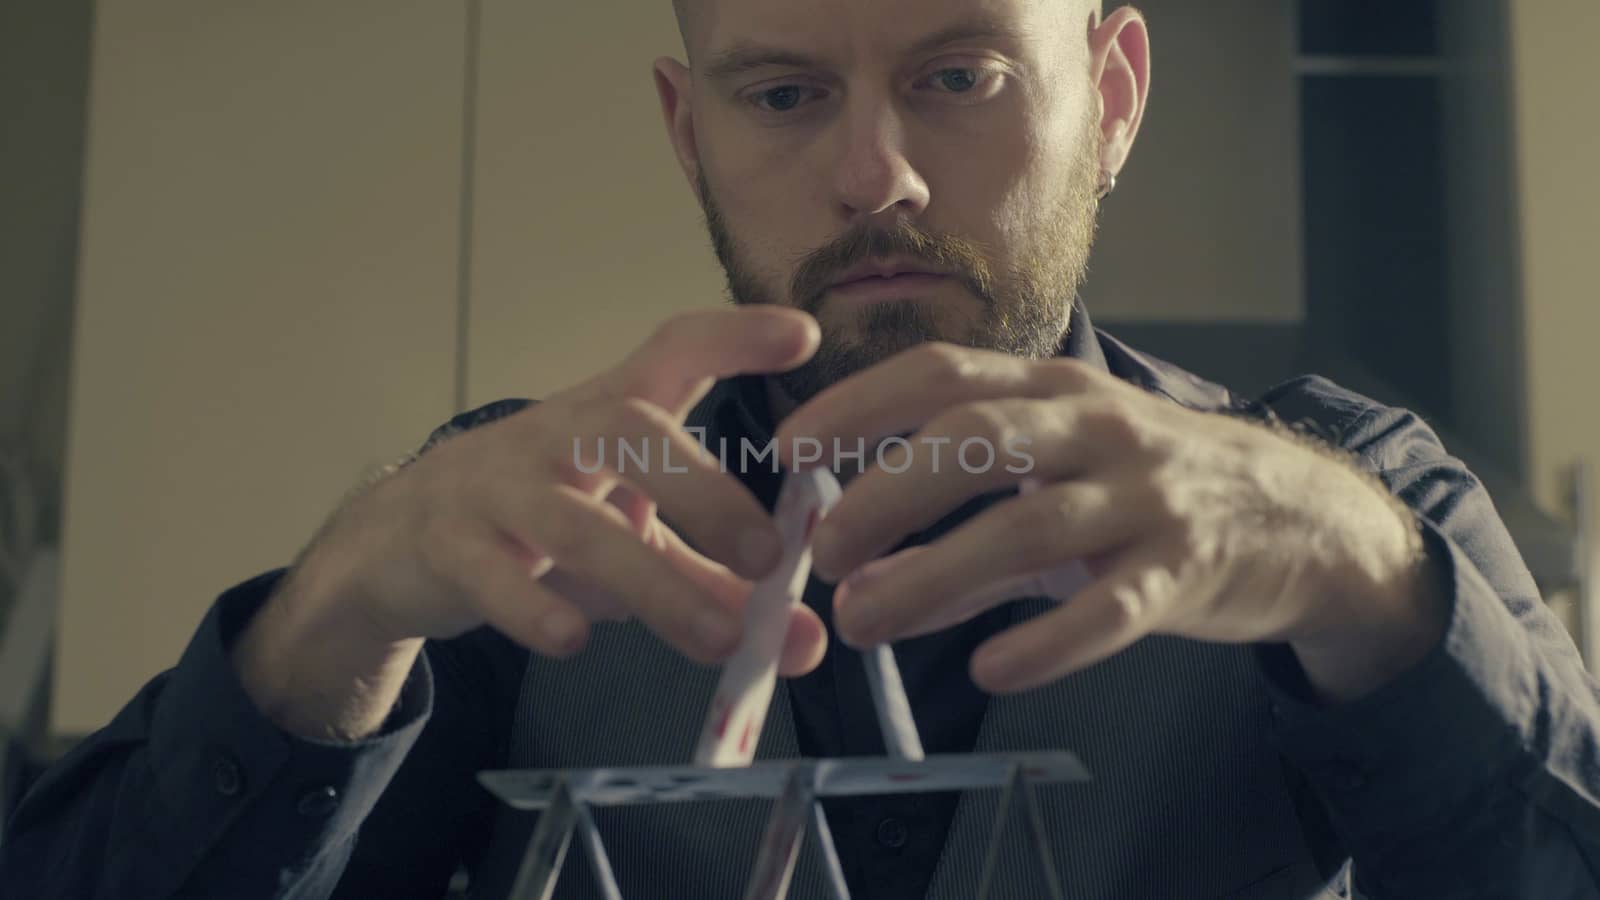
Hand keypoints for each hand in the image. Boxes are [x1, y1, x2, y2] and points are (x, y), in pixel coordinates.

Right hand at [291, 307, 828, 675]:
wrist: (398, 542)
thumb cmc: (546, 525)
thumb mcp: (636, 540)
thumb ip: (720, 585)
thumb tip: (808, 642)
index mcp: (613, 413)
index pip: (673, 350)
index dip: (734, 338)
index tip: (803, 335)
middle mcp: (558, 434)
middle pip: (630, 431)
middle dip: (705, 491)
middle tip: (768, 559)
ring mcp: (497, 487)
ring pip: (574, 523)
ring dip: (653, 583)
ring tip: (719, 641)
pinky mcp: (448, 546)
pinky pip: (492, 573)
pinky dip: (534, 606)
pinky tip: (574, 640)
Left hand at [776, 344, 1442, 698]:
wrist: (1305, 518)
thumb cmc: (1156, 487)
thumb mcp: (1064, 478)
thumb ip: (966, 525)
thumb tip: (866, 579)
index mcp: (1056, 388)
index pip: (942, 373)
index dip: (858, 405)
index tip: (789, 450)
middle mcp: (1097, 427)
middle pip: (976, 437)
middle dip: (885, 491)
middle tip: (818, 551)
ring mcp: (1146, 496)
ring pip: (1028, 526)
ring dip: (935, 575)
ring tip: (864, 619)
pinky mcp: (1187, 570)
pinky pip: (1110, 608)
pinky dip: (1046, 641)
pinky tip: (990, 671)